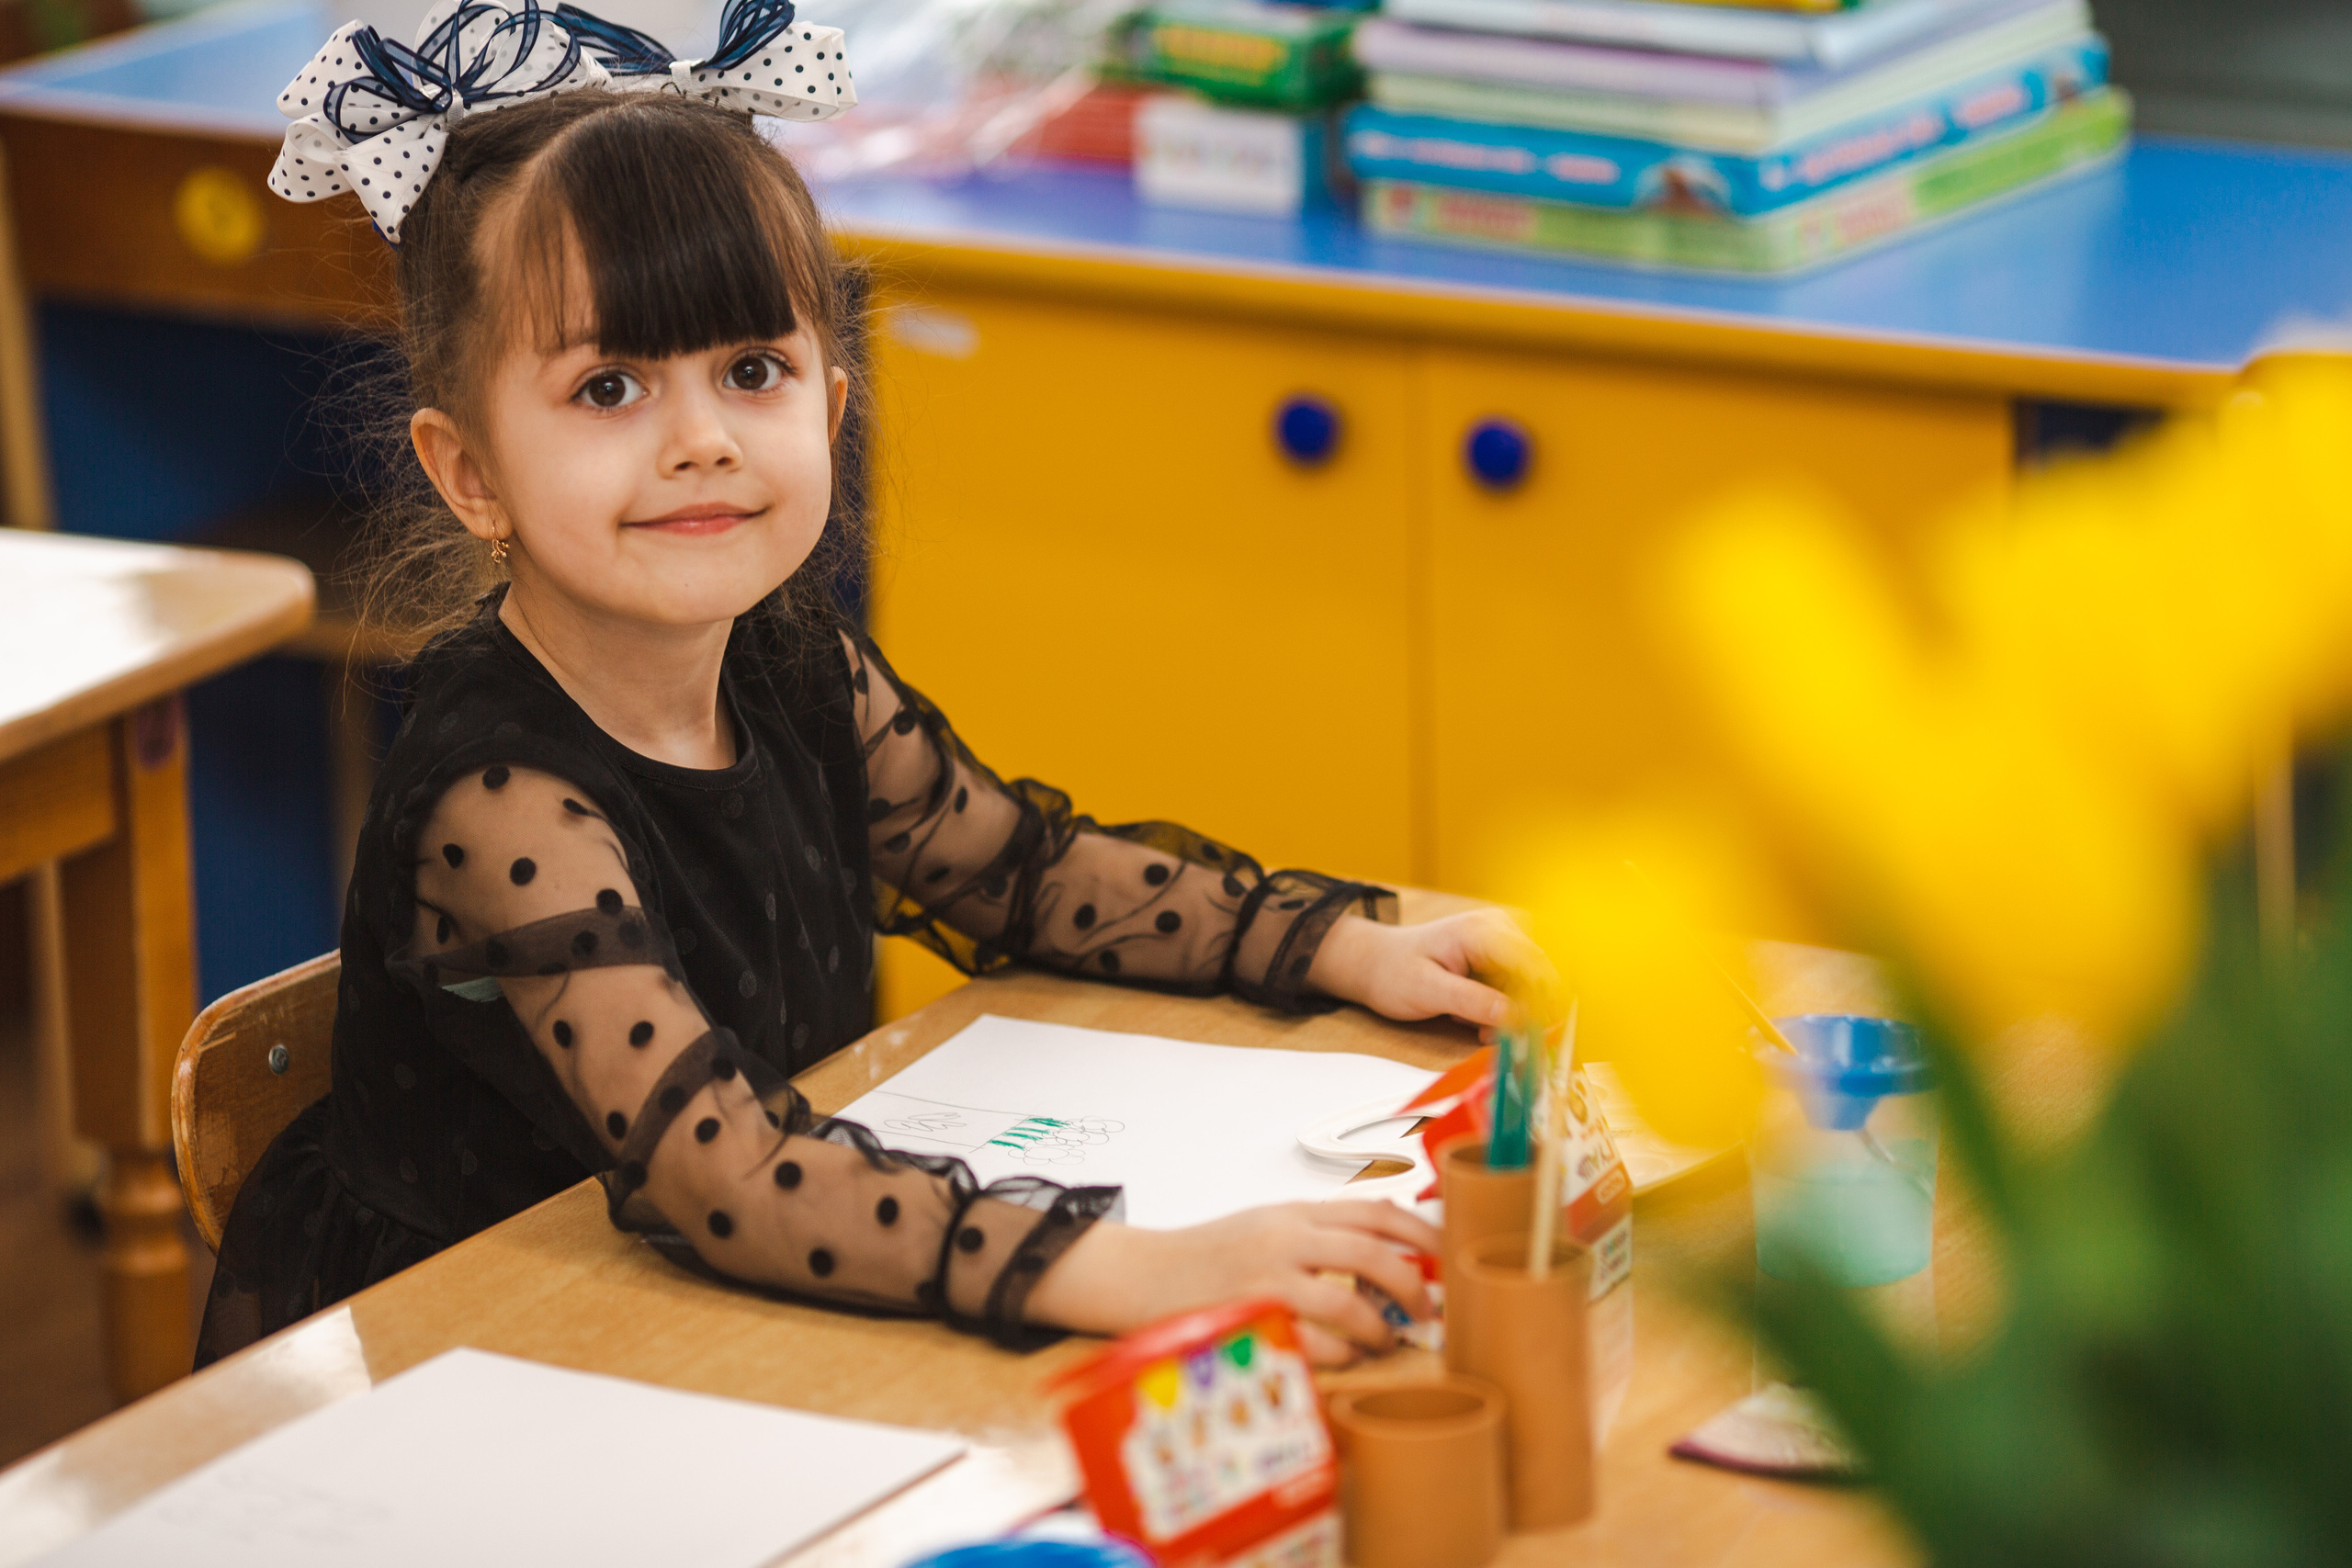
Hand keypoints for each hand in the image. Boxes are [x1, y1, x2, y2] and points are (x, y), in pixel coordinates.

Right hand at [1023, 1200, 1440, 1365]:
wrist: (1141, 1275)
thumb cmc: (1208, 1256)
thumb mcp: (1266, 1227)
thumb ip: (1318, 1234)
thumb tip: (1386, 1254)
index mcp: (1294, 1213)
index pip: (1375, 1211)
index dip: (1422, 1232)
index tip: (1449, 1255)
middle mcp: (1285, 1240)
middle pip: (1374, 1253)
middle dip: (1413, 1286)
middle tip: (1427, 1311)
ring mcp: (1267, 1280)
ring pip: (1348, 1302)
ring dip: (1379, 1329)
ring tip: (1385, 1342)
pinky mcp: (1250, 1320)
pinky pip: (1313, 1343)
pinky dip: (1340, 1356)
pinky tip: (1345, 1361)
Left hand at [1307, 909, 1554, 1039]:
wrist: (1375, 963)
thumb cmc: (1394, 972)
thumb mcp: (1428, 991)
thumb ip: (1473, 1002)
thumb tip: (1519, 1018)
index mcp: (1484, 930)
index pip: (1535, 965)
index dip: (1544, 1002)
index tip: (1535, 1035)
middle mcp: (1501, 929)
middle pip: (1540, 977)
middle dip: (1526, 1013)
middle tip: (1494, 1038)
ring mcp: (1504, 942)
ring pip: (1532, 989)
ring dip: (1512, 1016)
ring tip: (1474, 1028)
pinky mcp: (1501, 959)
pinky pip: (1519, 992)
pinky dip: (1502, 1012)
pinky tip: (1473, 1020)